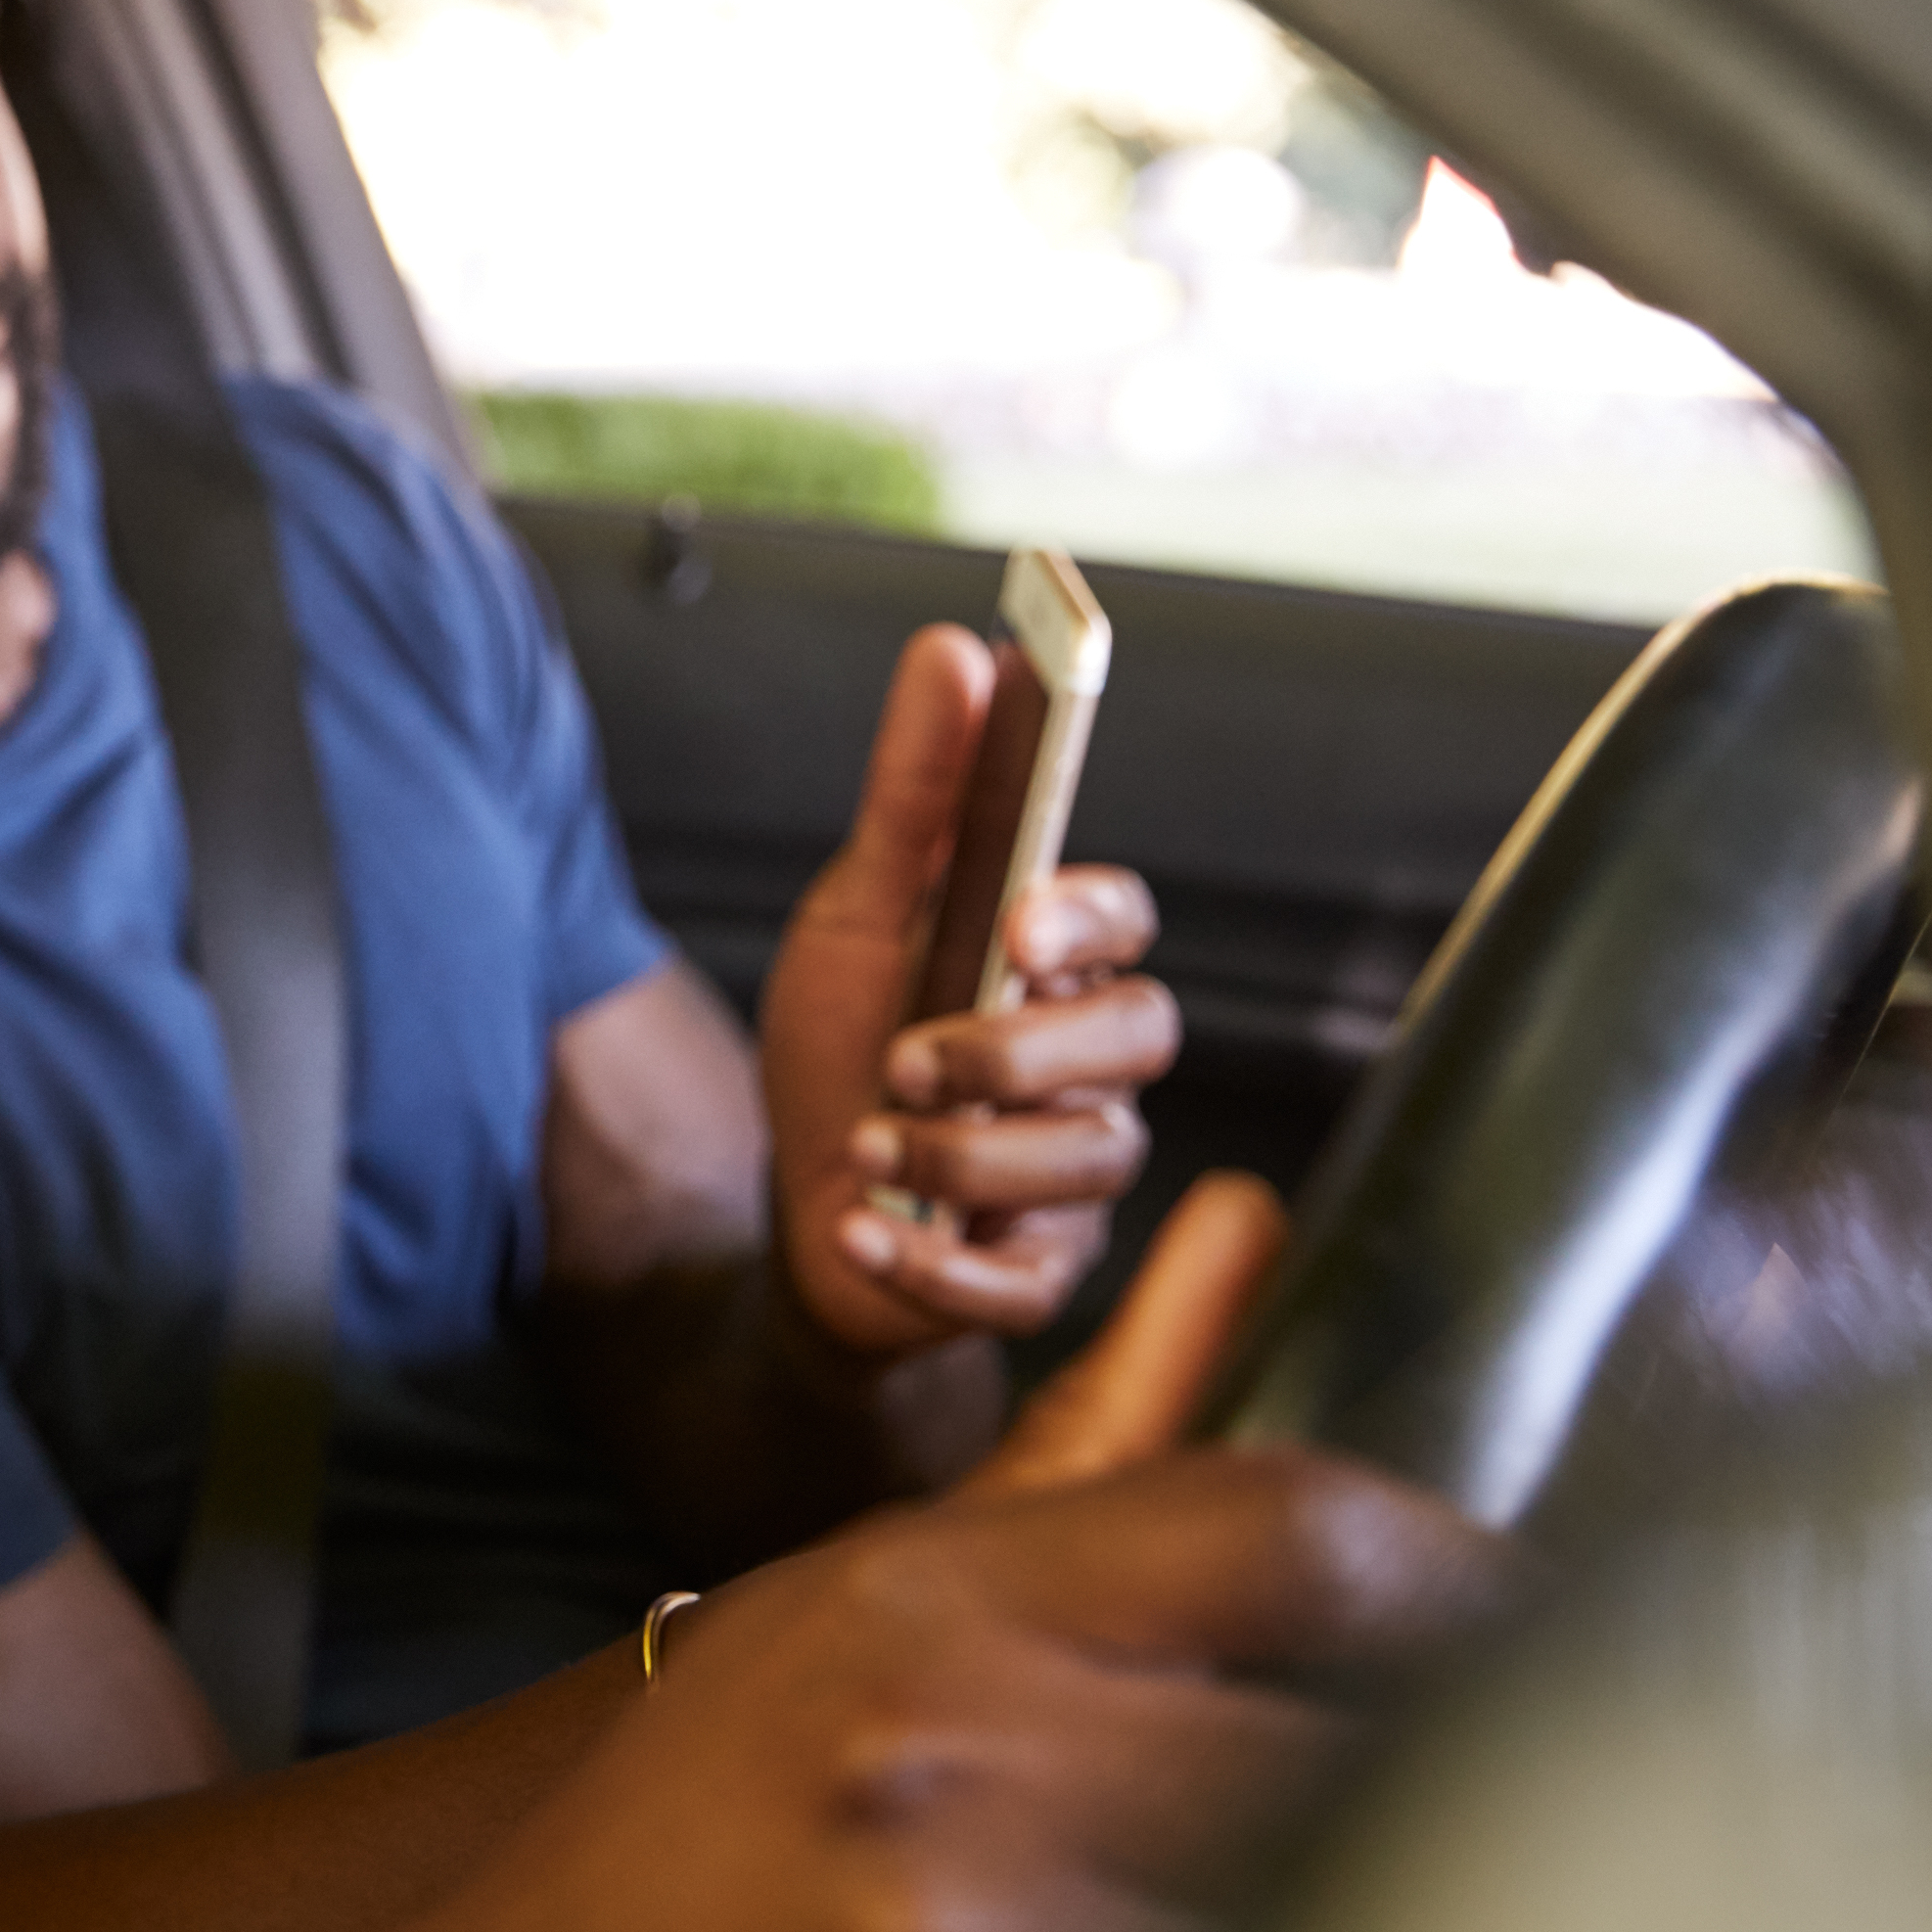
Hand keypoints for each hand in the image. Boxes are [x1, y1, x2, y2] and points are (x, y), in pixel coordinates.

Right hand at [212, 1182, 1501, 1931]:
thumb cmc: (699, 1833)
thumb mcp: (875, 1600)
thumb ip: (1100, 1429)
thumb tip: (1249, 1218)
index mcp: (931, 1607)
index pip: (1288, 1531)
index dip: (1471, 1575)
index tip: (1561, 1618)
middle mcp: (948, 1763)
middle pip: (1343, 1752)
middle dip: (1449, 1787)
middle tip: (1530, 1809)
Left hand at [762, 625, 1178, 1357]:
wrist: (797, 1200)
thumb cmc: (844, 1041)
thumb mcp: (856, 910)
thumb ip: (915, 790)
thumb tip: (959, 649)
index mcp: (1054, 965)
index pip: (1126, 921)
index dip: (1087, 916)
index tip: (1018, 920)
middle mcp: (1091, 1068)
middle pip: (1134, 1041)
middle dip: (1016, 1053)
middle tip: (909, 1060)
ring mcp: (1077, 1176)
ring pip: (1082, 1164)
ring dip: (957, 1157)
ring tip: (867, 1148)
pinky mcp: (1043, 1277)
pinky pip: (1024, 1283)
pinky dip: (933, 1261)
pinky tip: (864, 1229)